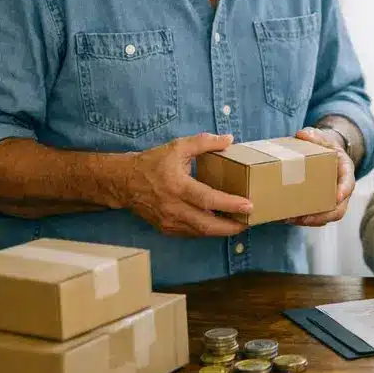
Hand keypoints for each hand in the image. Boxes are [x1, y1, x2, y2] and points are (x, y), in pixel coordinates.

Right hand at [121, 133, 251, 236]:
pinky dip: (207, 231)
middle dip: (231, 226)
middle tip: (249, 222)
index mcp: (177, 186)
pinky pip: (191, 233)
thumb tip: (229, 139)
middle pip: (207, 224)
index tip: (249, 206)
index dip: (229, 204)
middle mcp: (173, 207)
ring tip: (239, 225)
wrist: (124, 182)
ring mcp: (169, 221)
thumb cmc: (153, 163)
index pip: (208, 199)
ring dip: (221, 231)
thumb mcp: (178, 147)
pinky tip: (219, 225)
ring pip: (200, 232)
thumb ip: (204, 142)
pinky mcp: (166, 228)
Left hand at [283, 127, 356, 226]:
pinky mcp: (319, 205)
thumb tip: (302, 134)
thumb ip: (314, 135)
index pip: (349, 184)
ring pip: (326, 217)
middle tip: (305, 217)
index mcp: (345, 172)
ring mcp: (331, 200)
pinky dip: (301, 219)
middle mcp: (341, 190)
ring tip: (290, 219)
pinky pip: (314, 217)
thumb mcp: (321, 137)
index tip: (338, 197)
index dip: (344, 191)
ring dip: (309, 221)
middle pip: (339, 209)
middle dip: (323, 215)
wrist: (322, 153)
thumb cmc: (323, 145)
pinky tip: (284, 218)